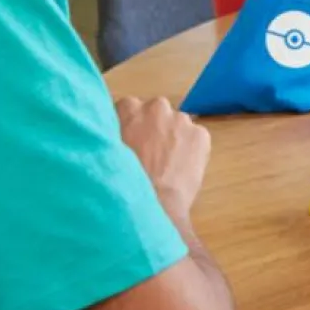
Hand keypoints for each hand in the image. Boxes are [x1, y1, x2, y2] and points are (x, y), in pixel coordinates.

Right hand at [115, 95, 211, 231]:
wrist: (153, 203)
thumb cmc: (122, 181)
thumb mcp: (108, 151)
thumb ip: (113, 134)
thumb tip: (117, 133)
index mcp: (129, 108)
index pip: (129, 108)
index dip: (131, 126)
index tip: (130, 141)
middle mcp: (156, 106)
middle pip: (156, 113)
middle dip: (153, 128)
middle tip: (149, 153)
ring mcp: (182, 119)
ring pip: (177, 125)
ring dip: (173, 138)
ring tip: (167, 164)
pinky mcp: (201, 134)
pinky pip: (195, 138)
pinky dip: (191, 149)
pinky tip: (181, 168)